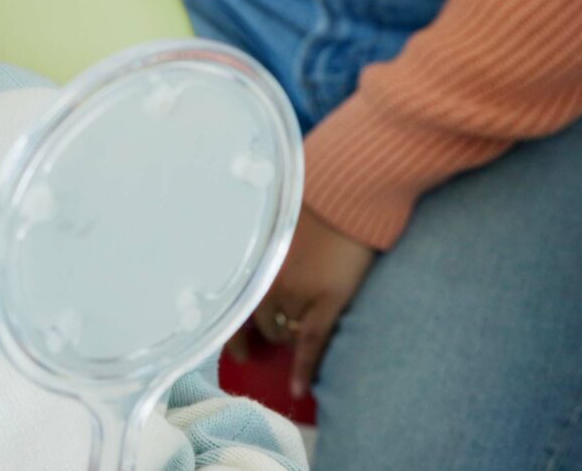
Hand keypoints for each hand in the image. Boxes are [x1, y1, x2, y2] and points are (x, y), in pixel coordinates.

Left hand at [231, 208, 376, 399]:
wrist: (350, 192)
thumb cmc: (316, 200)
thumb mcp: (274, 223)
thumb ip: (261, 249)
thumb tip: (252, 264)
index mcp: (253, 259)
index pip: (232, 305)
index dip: (231, 333)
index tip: (236, 349)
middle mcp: (267, 278)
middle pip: (260, 323)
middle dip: (266, 334)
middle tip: (269, 343)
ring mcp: (296, 292)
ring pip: (284, 333)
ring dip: (287, 338)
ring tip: (299, 335)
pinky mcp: (327, 300)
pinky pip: (310, 343)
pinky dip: (303, 368)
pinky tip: (299, 389)